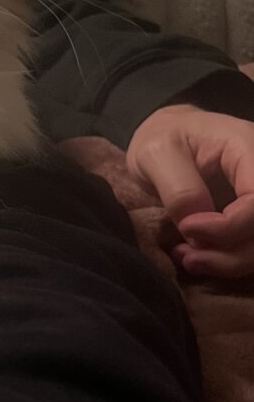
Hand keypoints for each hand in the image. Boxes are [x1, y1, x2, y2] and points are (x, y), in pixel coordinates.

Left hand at [126, 104, 253, 277]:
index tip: (187, 228)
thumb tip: (196, 228)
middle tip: (187, 255)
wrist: (166, 138)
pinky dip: (227, 262)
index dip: (228, 225)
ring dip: (228, 262)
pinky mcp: (251, 219)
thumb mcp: (157, 154)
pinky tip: (196, 257)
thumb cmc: (162, 139)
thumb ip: (179, 189)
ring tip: (187, 258)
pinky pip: (251, 249)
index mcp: (248, 147)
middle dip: (231, 253)